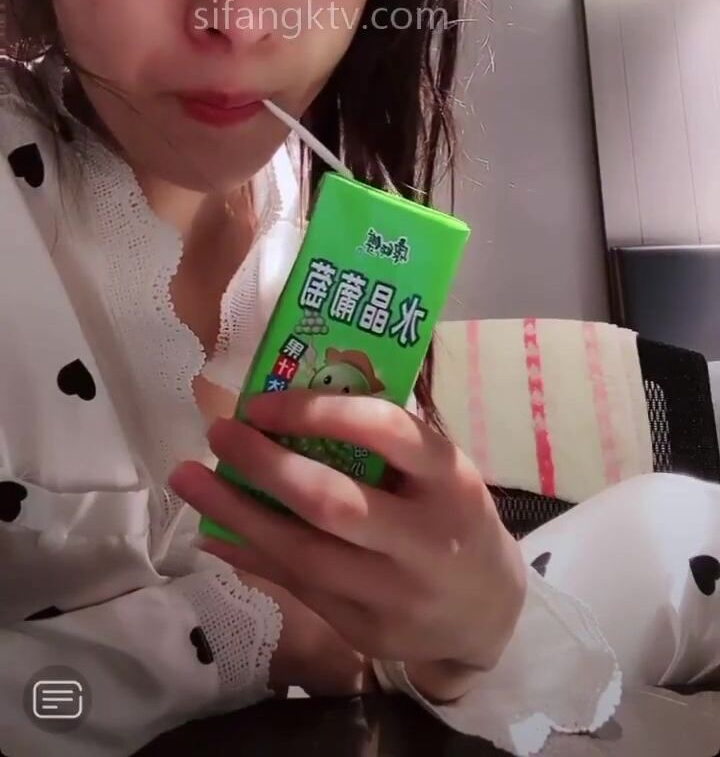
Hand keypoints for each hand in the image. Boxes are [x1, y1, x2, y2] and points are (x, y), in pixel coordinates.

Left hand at [169, 392, 526, 697]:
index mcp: (450, 480)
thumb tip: (300, 388)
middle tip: (218, 432)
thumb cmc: (453, 514)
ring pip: (303, 554)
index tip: (263, 402)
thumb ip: (388, 440)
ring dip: (238, 515)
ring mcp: (395, 593)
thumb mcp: (442, 470)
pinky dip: (250, 554)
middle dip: (266, 466)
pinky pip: (297, 587)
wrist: (487, 615)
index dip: (320, 411)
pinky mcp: (366, 630)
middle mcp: (426, 538)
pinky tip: (212, 529)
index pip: (386, 432)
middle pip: (334, 502)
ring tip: (188, 480)